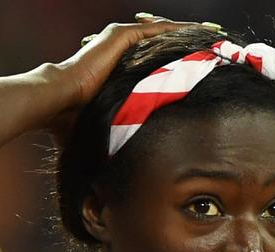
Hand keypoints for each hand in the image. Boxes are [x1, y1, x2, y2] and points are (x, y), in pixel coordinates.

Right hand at [44, 13, 222, 143]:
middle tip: (217, 48)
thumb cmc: (73, 123)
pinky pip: (158, 29)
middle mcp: (120, 54)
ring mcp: (120, 42)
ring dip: (190, 35)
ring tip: (216, 36)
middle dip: (190, 47)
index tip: (202, 73)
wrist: (57, 103)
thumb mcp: (107, 131)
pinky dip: (180, 30)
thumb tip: (106, 198)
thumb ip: (116, 145)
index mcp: (118, 73)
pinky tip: (203, 33)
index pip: (154, 65)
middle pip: (163, 47)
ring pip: (163, 34)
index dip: (178, 67)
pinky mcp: (121, 36)